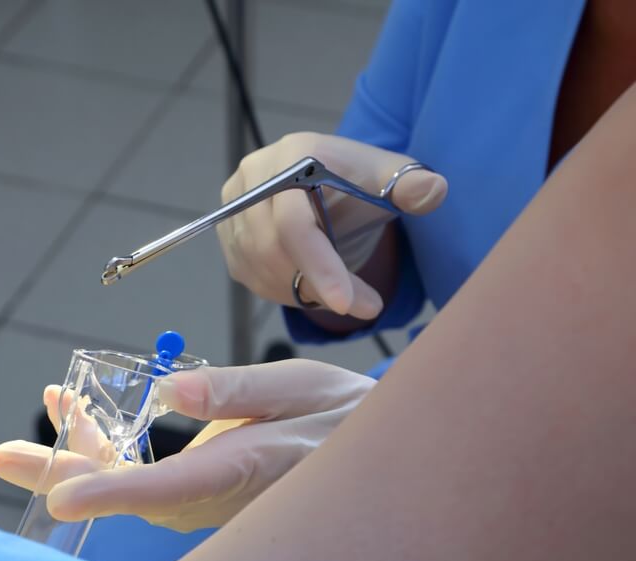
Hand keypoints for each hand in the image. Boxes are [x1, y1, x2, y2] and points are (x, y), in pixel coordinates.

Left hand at [0, 360, 374, 531]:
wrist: (363, 449)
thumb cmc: (339, 415)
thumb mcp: (300, 388)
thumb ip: (236, 390)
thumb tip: (171, 392)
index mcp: (241, 468)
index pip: (165, 489)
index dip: (110, 493)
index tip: (58, 496)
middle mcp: (215, 493)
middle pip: (125, 494)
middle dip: (61, 473)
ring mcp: (206, 495)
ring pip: (130, 483)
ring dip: (82, 448)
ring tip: (52, 400)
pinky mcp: (202, 485)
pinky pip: (144, 473)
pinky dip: (109, 442)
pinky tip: (86, 411)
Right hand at [219, 132, 446, 316]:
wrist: (325, 181)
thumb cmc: (359, 181)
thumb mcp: (389, 177)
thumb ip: (410, 184)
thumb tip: (433, 190)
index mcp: (293, 155)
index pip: (294, 221)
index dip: (318, 266)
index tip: (346, 305)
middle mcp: (253, 176)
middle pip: (270, 249)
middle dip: (316, 286)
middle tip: (361, 306)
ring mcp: (233, 205)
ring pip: (259, 267)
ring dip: (301, 291)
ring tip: (342, 292)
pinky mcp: (227, 232)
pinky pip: (250, 274)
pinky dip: (283, 289)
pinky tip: (313, 284)